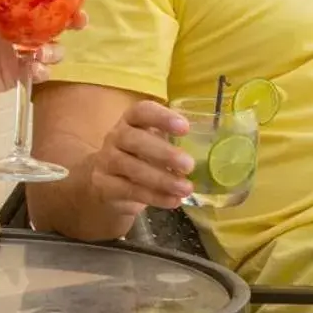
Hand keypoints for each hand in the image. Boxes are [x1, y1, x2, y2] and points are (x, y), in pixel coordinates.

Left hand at [0, 5, 87, 115]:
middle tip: (79, 21)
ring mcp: (14, 52)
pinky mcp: (13, 75)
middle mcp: (12, 28)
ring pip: (46, 47)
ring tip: (45, 52)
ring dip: (54, 48)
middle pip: (48, 21)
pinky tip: (36, 70)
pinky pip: (34, 72)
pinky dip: (40, 70)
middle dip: (68, 20)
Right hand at [87, 100, 195, 216]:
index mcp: (130, 121)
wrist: (107, 183)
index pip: (141, 111)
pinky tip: (173, 201)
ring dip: (161, 179)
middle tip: (189, 165)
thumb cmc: (139, 157)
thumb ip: (173, 144)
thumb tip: (206, 154)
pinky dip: (154, 197)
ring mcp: (107, 161)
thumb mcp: (153, 144)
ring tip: (185, 188)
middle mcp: (115, 137)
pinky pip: (129, 190)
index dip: (162, 117)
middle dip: (163, 153)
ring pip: (131, 167)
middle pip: (134, 139)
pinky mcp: (105, 185)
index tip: (185, 128)